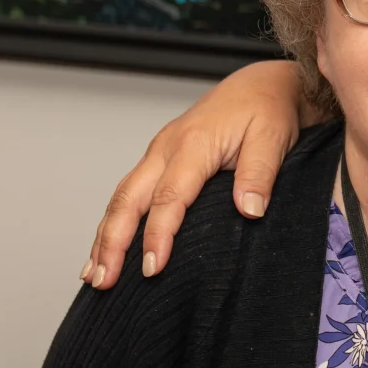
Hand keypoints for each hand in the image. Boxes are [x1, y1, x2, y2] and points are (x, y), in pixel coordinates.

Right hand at [84, 60, 306, 288]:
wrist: (261, 86)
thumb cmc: (267, 110)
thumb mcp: (272, 138)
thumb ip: (259, 174)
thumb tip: (249, 210)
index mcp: (193, 144)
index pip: (168, 197)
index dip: (157, 235)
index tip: (152, 268)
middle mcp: (166, 148)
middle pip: (129, 199)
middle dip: (112, 242)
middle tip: (104, 281)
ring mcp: (159, 153)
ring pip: (122, 197)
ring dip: (105, 236)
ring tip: (95, 275)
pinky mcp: (159, 159)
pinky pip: (130, 192)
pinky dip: (113, 222)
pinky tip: (105, 248)